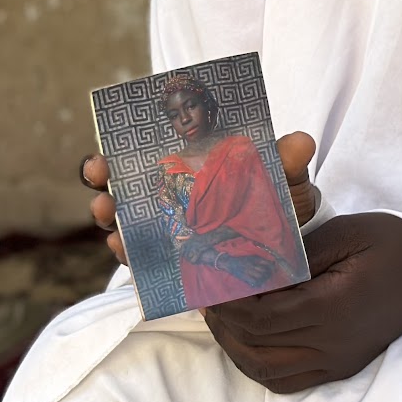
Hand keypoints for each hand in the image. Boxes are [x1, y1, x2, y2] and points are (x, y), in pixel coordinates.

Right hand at [81, 131, 322, 266]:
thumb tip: (302, 143)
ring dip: (109, 213)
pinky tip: (124, 246)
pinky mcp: (174, 258)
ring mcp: (168, 225)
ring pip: (126, 217)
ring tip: (105, 210)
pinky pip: (144, 255)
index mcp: (190, 162)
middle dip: (104, 175)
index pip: (146, 149)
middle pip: (125, 179)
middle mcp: (170, 191)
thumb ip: (289, 163)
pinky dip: (130, 251)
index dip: (120, 148)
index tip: (106, 149)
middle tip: (99, 174)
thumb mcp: (286, 180)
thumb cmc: (281, 203)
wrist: (288, 247)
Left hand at [205, 213, 401, 393]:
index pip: (262, 316)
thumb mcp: (347, 232)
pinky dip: (257, 365)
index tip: (208, 280)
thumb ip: (299, 252)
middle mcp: (332, 344)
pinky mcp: (340, 368)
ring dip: (234, 348)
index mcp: (332, 307)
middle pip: (257, 347)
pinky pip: (287, 380)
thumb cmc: (394, 247)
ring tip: (218, 318)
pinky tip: (246, 340)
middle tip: (204, 296)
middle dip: (222, 323)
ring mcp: (336, 362)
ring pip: (266, 371)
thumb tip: (252, 263)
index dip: (227, 302)